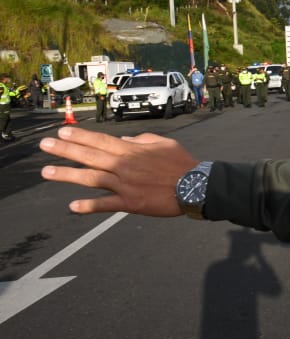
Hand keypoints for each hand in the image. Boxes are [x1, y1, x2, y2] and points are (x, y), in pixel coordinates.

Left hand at [40, 127, 198, 216]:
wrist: (197, 187)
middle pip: (90, 156)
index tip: (62, 131)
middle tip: (44, 145)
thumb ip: (143, 140)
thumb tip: (125, 140)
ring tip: (47, 173)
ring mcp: (126, 185)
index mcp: (132, 150)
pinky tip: (73, 207)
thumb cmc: (183, 164)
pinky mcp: (131, 203)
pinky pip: (106, 205)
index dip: (80, 136)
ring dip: (68, 175)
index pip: (100, 140)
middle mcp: (124, 166)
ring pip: (91, 178)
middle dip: (65, 150)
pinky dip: (89, 206)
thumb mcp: (165, 143)